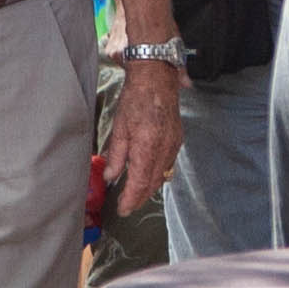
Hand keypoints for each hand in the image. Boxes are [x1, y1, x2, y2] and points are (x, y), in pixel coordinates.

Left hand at [106, 55, 184, 219]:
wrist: (157, 78)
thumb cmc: (135, 98)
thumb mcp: (119, 126)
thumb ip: (116, 155)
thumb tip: (110, 177)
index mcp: (147, 146)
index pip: (139, 183)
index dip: (131, 200)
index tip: (123, 210)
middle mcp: (164, 149)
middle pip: (152, 183)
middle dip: (139, 198)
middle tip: (126, 206)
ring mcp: (173, 145)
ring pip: (161, 176)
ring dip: (148, 187)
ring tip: (134, 194)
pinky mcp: (177, 140)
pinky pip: (167, 165)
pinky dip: (157, 174)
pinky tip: (147, 174)